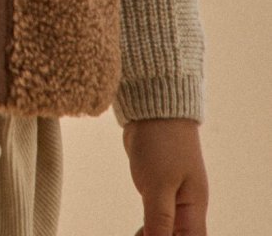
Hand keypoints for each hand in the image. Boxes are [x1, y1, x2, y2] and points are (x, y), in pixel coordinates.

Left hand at [122, 118, 208, 235]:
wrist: (154, 108)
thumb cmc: (162, 142)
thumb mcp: (158, 185)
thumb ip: (159, 219)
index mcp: (194, 208)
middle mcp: (188, 207)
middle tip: (139, 235)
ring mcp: (175, 197)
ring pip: (167, 230)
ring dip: (153, 235)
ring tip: (137, 234)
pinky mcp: (161, 188)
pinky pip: (158, 217)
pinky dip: (149, 227)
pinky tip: (138, 231)